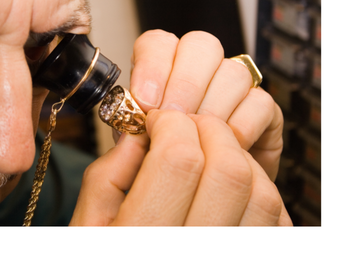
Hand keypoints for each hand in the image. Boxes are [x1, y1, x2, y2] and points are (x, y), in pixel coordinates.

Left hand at [70, 29, 289, 225]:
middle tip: (173, 117)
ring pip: (232, 71)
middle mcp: (198, 73)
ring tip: (196, 139)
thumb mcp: (133, 154)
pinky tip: (223, 148)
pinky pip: (259, 102)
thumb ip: (131, 134)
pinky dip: (240, 126)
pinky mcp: (262, 113)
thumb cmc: (160, 174)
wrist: (193, 202)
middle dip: (185, 83)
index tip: (145, 101)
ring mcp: (231, 89)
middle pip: (201, 45)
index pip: (158, 43)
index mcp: (161, 72)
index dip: (153, 65)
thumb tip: (135, 125)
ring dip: (212, 106)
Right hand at [71, 111, 291, 224]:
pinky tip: (225, 186)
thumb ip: (108, 174)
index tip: (157, 121)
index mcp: (143, 239)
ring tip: (206, 154)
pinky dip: (255, 187)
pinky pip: (275, 218)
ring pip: (261, 192)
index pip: (180, 160)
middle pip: (229, 170)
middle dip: (208, 130)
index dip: (171, 124)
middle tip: (185, 128)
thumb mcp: (86, 225)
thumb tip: (142, 132)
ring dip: (235, 156)